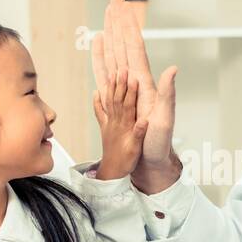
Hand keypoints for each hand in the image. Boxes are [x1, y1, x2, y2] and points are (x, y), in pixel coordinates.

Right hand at [90, 0, 178, 185]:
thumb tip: (172, 69)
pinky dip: (101, 56)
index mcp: (145, 83)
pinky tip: (99, 45)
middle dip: (119, 21)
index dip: (128, 27)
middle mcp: (135, 81)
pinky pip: (106, 71)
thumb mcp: (165, 119)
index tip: (123, 7)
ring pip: (115, 53)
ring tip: (107, 14)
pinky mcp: (118, 97)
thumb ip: (168, 94)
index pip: (134, 48)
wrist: (152, 161)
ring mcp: (126, 88)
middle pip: (124, 44)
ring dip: (110, 33)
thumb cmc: (159, 143)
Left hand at [92, 64, 147, 179]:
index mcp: (125, 127)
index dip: (130, 91)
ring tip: (111, 73)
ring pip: (109, 102)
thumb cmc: (125, 161)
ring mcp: (109, 124)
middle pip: (117, 99)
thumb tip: (144, 121)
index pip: (128, 105)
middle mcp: (115, 123)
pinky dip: (97, 101)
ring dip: (111, 87)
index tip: (133, 78)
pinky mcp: (105, 128)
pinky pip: (100, 112)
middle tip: (121, 69)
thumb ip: (139, 134)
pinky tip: (96, 92)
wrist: (112, 172)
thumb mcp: (135, 149)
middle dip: (120, 83)